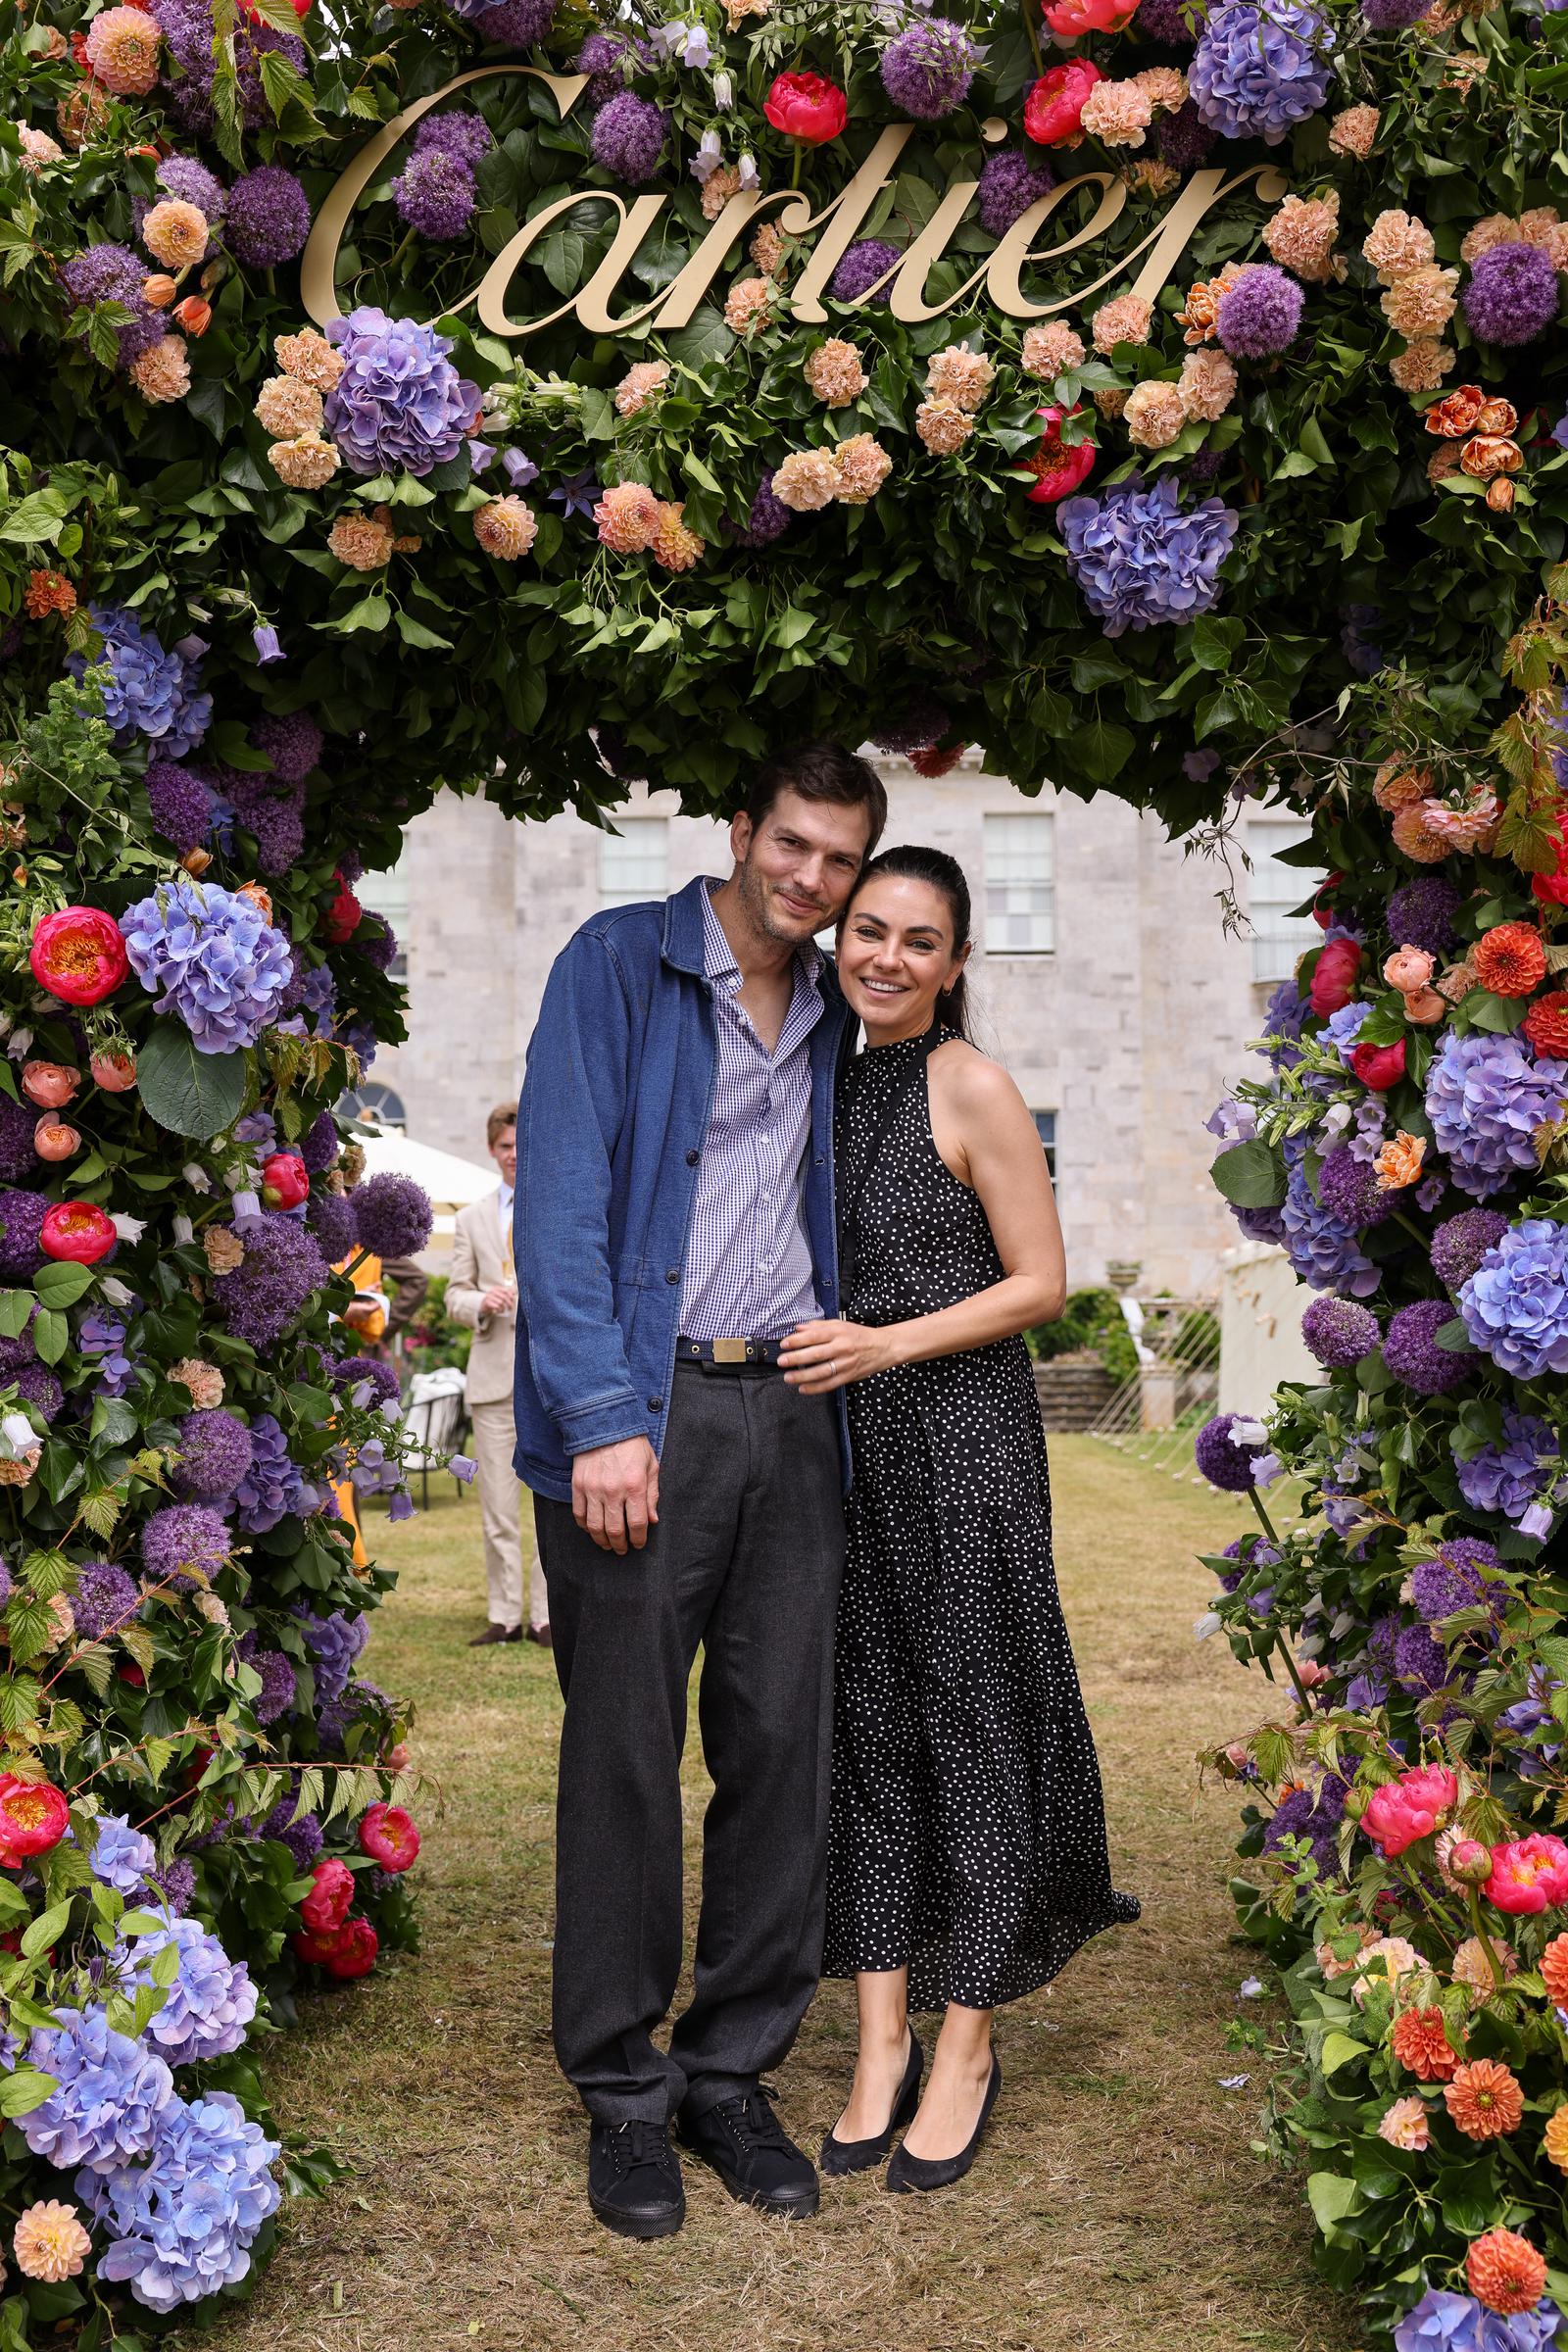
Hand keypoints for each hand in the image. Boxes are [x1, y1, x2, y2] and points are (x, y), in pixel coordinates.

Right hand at [480, 1282, 516, 1317]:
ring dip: (503, 1308)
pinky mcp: (487, 1302)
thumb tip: (514, 1292)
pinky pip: (496, 1306)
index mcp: (496, 1288)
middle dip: (509, 1304)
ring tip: (503, 1310)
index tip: (513, 1301)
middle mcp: (492, 1291)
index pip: (506, 1291)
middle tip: (510, 1308)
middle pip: (504, 1297)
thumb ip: (506, 1293)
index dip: (511, 1296)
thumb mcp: (499, 1296)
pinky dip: (499, 1310)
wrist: (481, 1304)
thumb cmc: (492, 1300)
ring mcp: (489, 1296)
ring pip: (501, 1302)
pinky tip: (498, 1311)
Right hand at [571, 1437, 659, 1554]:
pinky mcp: (578, 1486)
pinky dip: (585, 1526)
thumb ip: (652, 1494)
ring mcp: (593, 1489)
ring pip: (595, 1527)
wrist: (604, 1423)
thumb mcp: (651, 1466)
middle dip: (620, 1545)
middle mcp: (613, 1491)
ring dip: (602, 1540)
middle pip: (614, 1530)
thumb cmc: (632, 1444)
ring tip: (607, 1544)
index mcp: (634, 1486)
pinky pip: (579, 1514)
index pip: (637, 1524)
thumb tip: (652, 1520)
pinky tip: (592, 1529)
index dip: (638, 1539)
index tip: (638, 1543)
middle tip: (622, 1549)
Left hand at [778, 1317, 894, 1393]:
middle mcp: (842, 1347)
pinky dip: (816, 1388)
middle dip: (796, 1358)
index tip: (784, 1344)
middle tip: (782, 1361)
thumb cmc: (859, 1335)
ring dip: (803, 1376)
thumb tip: (797, 1328)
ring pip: (822, 1371)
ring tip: (788, 1377)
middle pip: (816, 1354)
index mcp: (838, 1332)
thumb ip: (818, 1326)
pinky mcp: (849, 1376)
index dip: (797, 1340)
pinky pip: (830, 1384)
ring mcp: (846, 1363)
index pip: (814, 1336)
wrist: (884, 1347)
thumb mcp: (840, 1325)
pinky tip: (803, 1388)